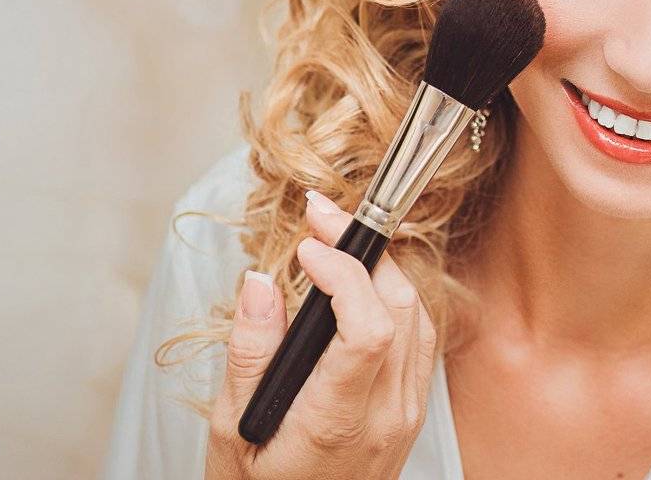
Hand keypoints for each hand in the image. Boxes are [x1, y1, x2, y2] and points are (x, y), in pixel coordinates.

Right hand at [204, 191, 436, 479]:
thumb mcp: (230, 432)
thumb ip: (248, 354)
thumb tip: (260, 283)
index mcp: (336, 422)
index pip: (369, 328)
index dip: (344, 273)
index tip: (307, 245)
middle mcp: (386, 415)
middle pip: (401, 308)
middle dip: (362, 250)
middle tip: (320, 218)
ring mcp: (406, 412)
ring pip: (418, 315)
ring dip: (381, 266)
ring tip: (336, 239)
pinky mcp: (411, 409)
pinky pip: (420, 336)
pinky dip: (395, 295)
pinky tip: (361, 281)